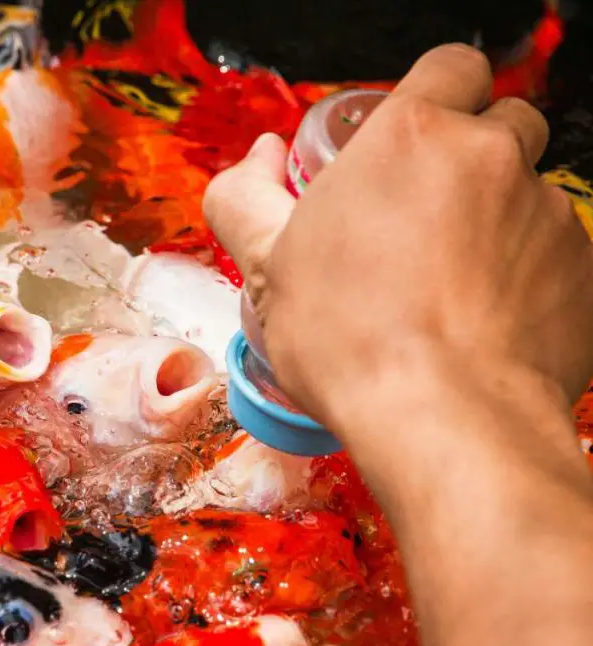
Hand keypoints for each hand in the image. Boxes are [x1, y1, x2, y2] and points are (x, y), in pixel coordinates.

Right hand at [204, 43, 592, 432]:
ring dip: (496, 220)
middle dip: (470, 158)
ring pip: (528, 193)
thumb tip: (259, 161)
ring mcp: (549, 212)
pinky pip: (555, 252)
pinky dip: (525, 273)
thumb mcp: (264, 264)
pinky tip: (481, 319)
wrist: (444, 419)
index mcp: (412, 138)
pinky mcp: (584, 269)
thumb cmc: (352, 342)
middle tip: (422, 220)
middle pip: (502, 123)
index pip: (453, 66)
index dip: (436, 96)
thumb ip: (246, 195)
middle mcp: (492, 157)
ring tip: (447, 286)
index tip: (412, 142)